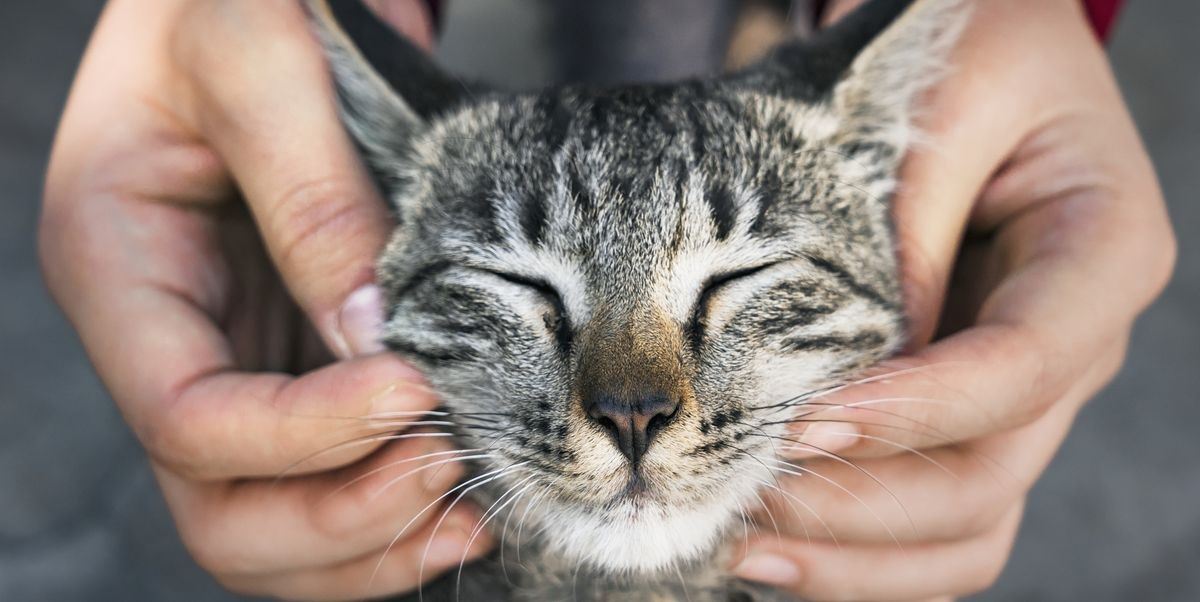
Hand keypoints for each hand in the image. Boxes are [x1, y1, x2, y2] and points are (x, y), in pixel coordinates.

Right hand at [40, 1, 488, 598]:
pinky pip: (327, 481)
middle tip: (452, 467)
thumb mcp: (255, 56)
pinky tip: (466, 500)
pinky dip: (391, 514)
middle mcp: (168, 340)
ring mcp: (234, 362)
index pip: (188, 418)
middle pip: (220, 508)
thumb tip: (375, 336)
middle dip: (338, 515)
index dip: (303, 436)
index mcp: (118, 270)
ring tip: (472, 507)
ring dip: (370, 540)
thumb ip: (308, 192)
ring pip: (271, 522)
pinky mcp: (296, 364)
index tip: (418, 391)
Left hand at [732, 0, 1175, 598]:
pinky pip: (933, 512)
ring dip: (859, 556)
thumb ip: (903, 232)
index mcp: (1101, 254)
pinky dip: (862, 547)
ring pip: (967, 522)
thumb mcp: (943, 99)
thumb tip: (844, 375)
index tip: (802, 423)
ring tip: (742, 549)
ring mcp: (1022, 391)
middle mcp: (1074, 343)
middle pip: (989, 474)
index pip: (1023, 365)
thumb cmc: (967, 49)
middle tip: (744, 498)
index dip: (916, 411)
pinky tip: (777, 543)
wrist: (975, 47)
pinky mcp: (965, 409)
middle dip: (864, 503)